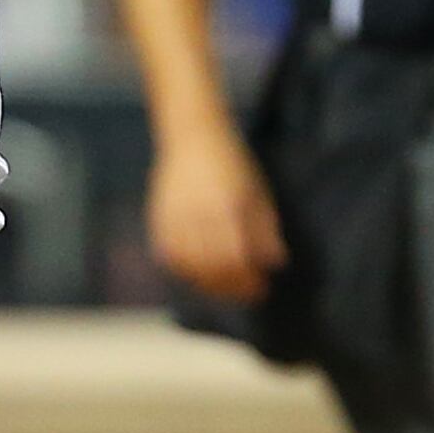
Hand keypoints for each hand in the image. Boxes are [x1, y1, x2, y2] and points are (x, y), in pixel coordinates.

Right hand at [149, 128, 286, 303]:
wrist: (192, 137)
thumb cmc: (232, 163)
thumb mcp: (256, 192)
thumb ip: (264, 228)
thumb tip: (275, 263)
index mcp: (224, 206)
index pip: (234, 257)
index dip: (248, 279)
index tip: (261, 288)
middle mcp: (196, 213)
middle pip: (211, 266)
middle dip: (231, 286)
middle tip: (248, 294)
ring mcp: (173, 217)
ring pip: (188, 265)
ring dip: (208, 283)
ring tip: (226, 288)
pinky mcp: (158, 218)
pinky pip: (168, 254)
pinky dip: (184, 269)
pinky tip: (200, 275)